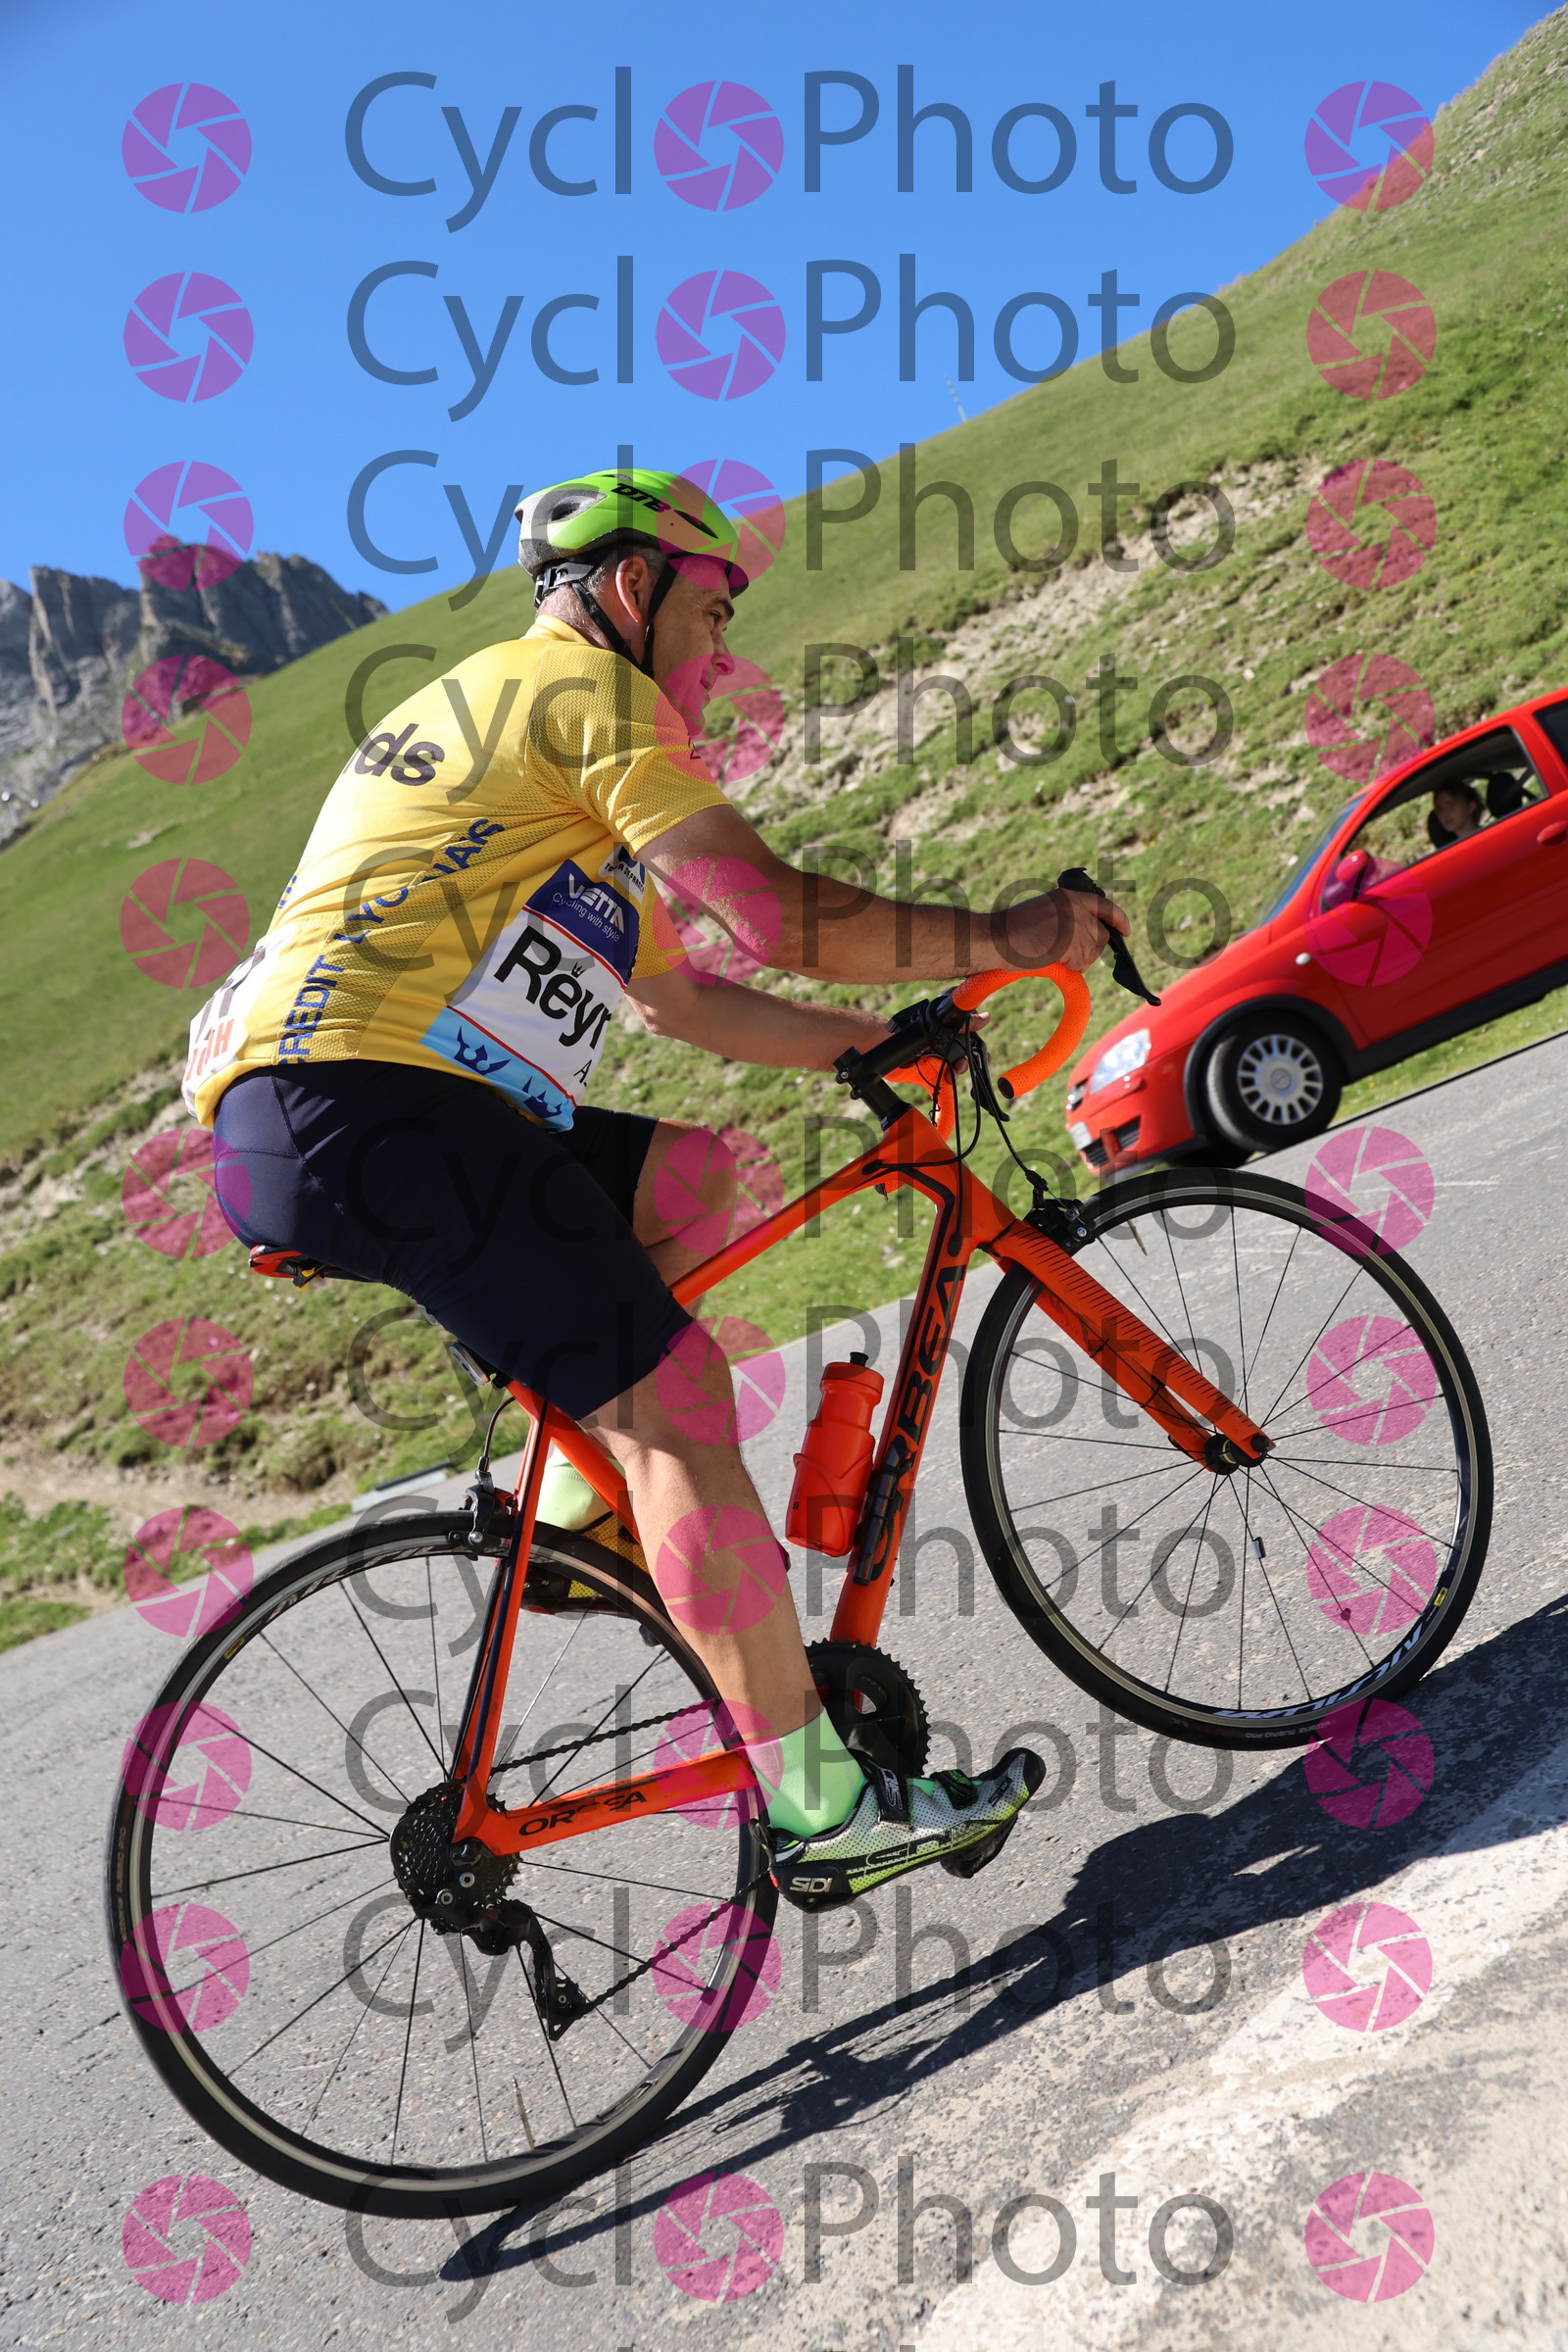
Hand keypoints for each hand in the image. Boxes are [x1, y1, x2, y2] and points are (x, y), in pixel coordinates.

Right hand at [995, 888, 1129, 972]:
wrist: (994, 938)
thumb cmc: (1011, 930)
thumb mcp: (1044, 912)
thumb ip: (1067, 918)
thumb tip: (1088, 937)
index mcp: (1069, 896)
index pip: (1104, 906)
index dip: (1119, 919)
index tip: (1126, 930)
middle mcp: (1076, 908)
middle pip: (1101, 936)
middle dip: (1090, 950)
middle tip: (1069, 955)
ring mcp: (1074, 925)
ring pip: (1092, 953)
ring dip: (1077, 961)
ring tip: (1053, 955)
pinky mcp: (1070, 942)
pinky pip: (1081, 964)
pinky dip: (1069, 967)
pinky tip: (1051, 959)